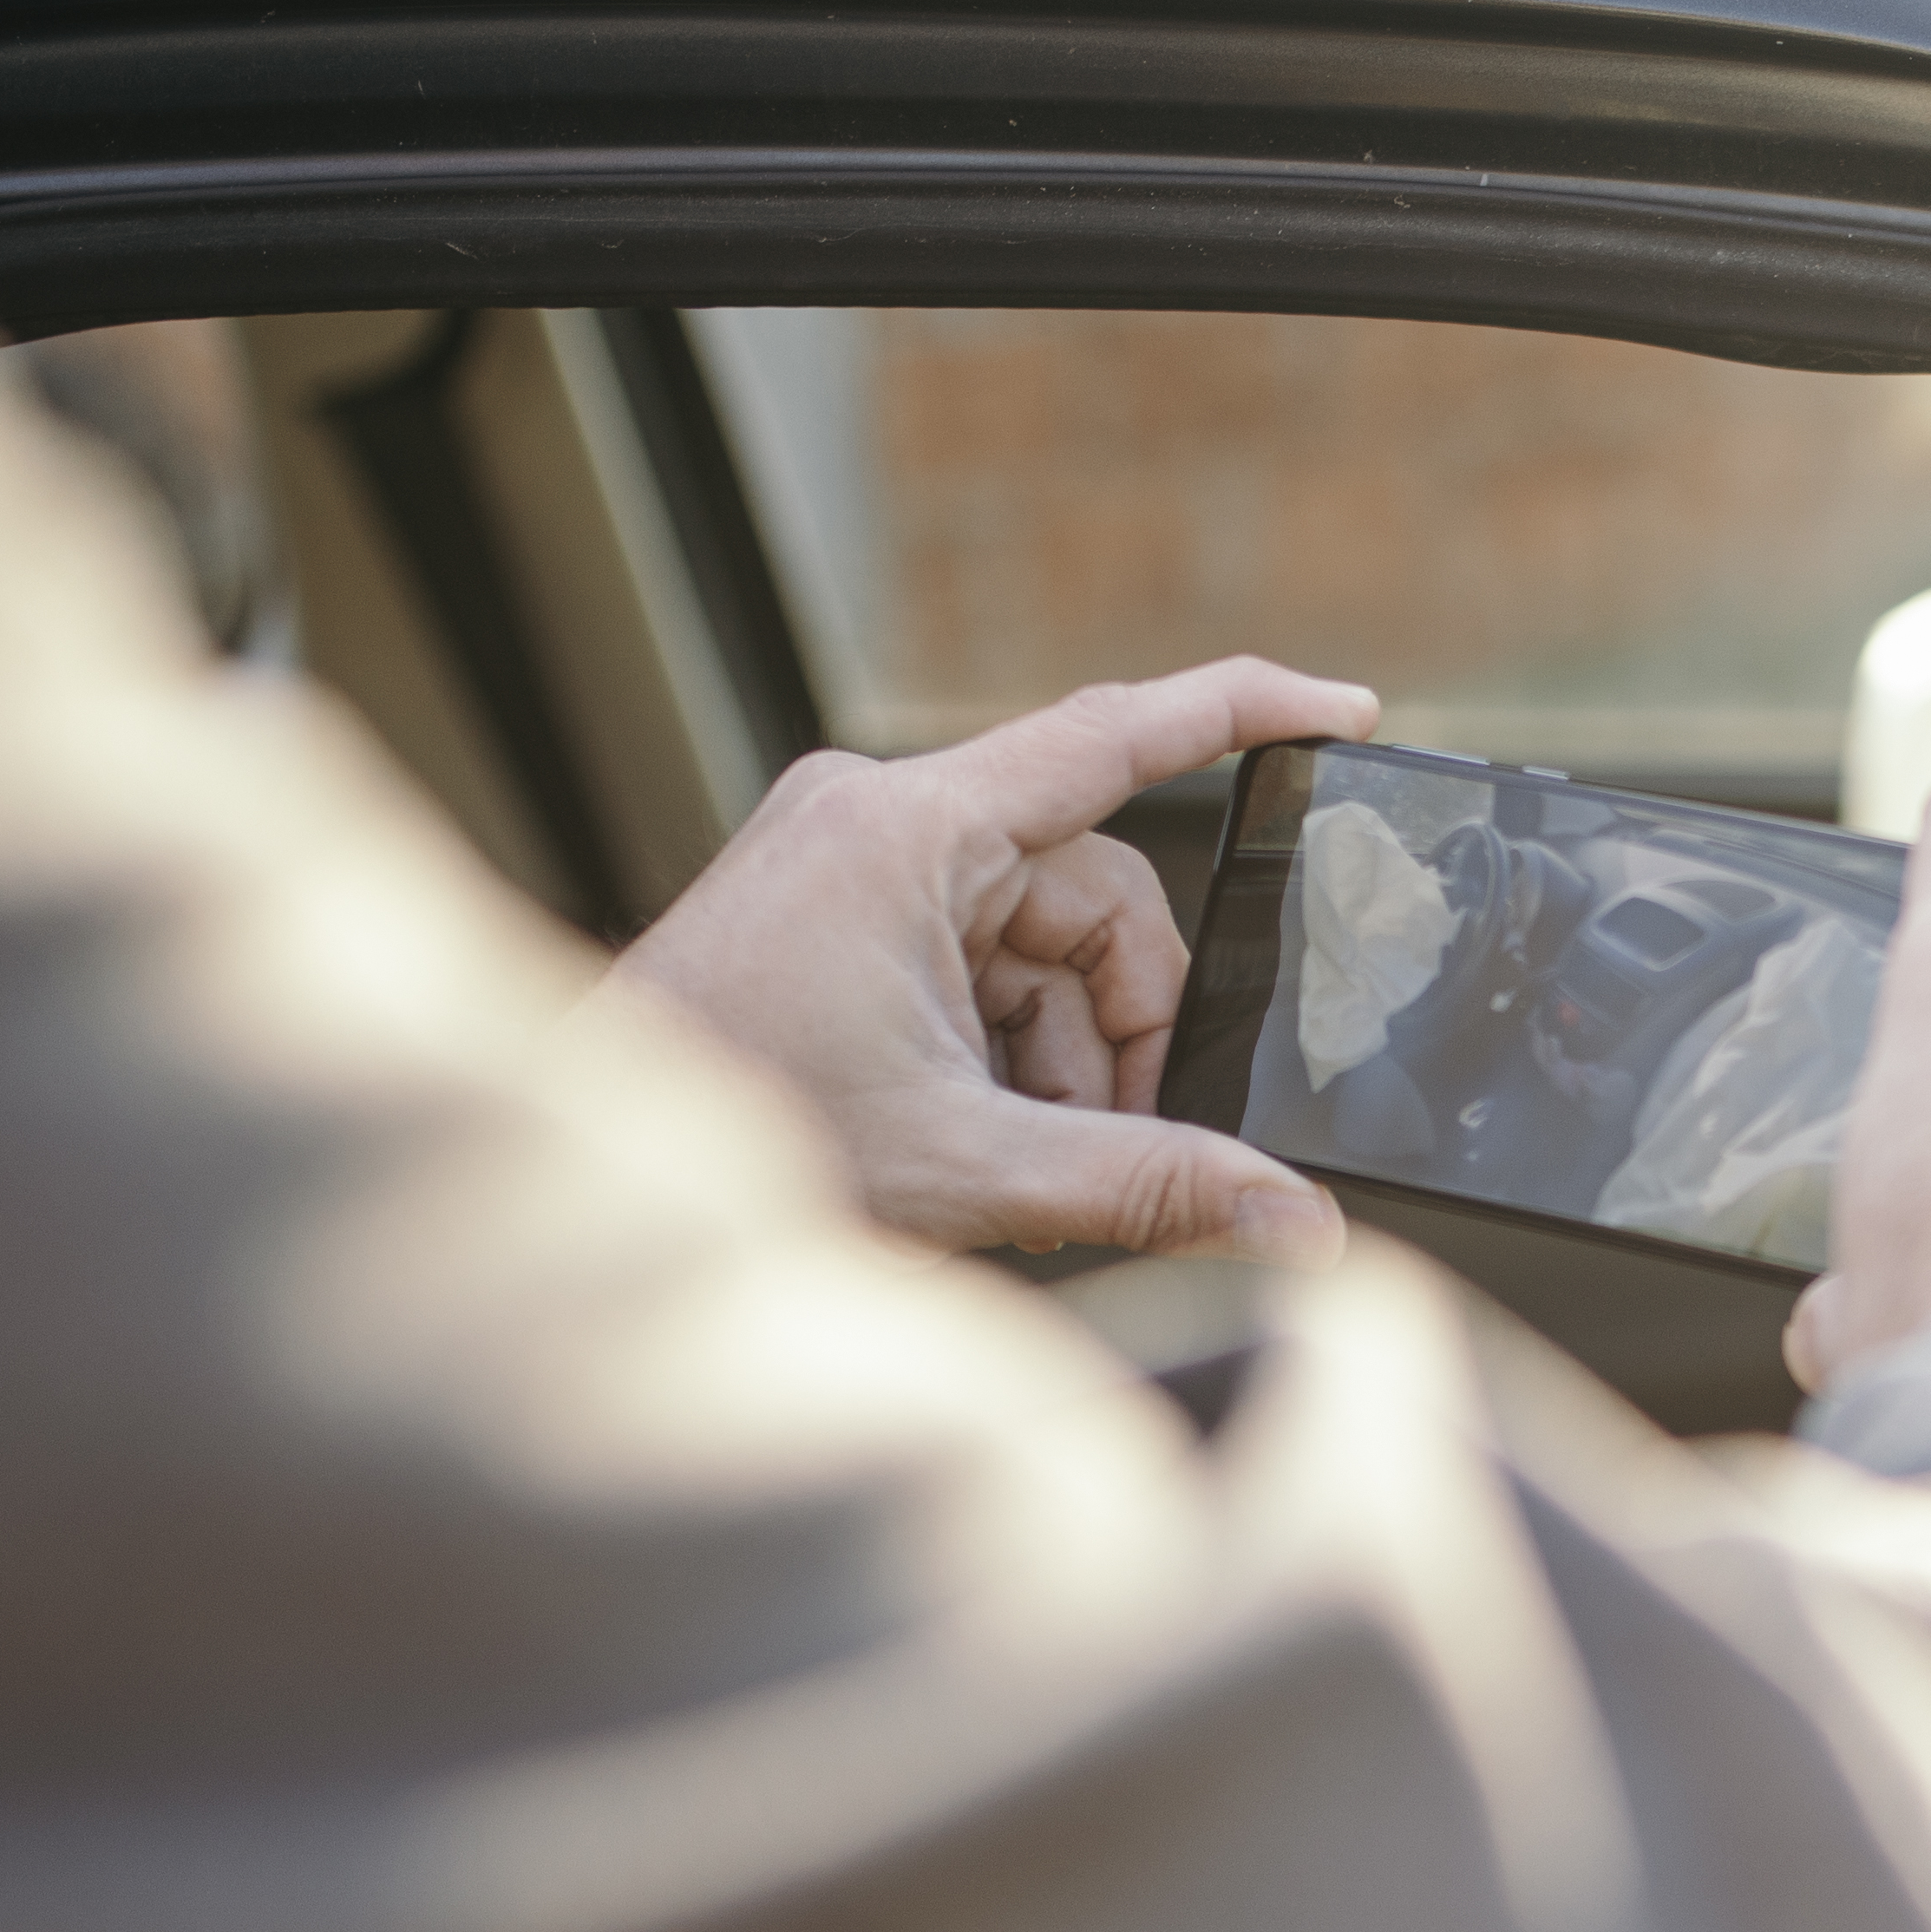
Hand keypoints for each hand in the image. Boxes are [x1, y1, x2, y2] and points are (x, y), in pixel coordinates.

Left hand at [600, 657, 1377, 1259]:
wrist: (586, 1200)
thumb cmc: (732, 1144)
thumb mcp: (971, 1168)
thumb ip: (1151, 1185)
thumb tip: (1294, 1220)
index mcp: (905, 829)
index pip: (1116, 736)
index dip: (1245, 713)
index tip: (1344, 712)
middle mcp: (878, 820)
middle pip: (1092, 896)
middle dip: (1115, 1028)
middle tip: (1098, 1142)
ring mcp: (855, 866)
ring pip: (1044, 947)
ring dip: (1058, 1059)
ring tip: (1006, 1159)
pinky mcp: (841, 916)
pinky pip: (982, 965)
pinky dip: (1004, 1053)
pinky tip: (971, 1132)